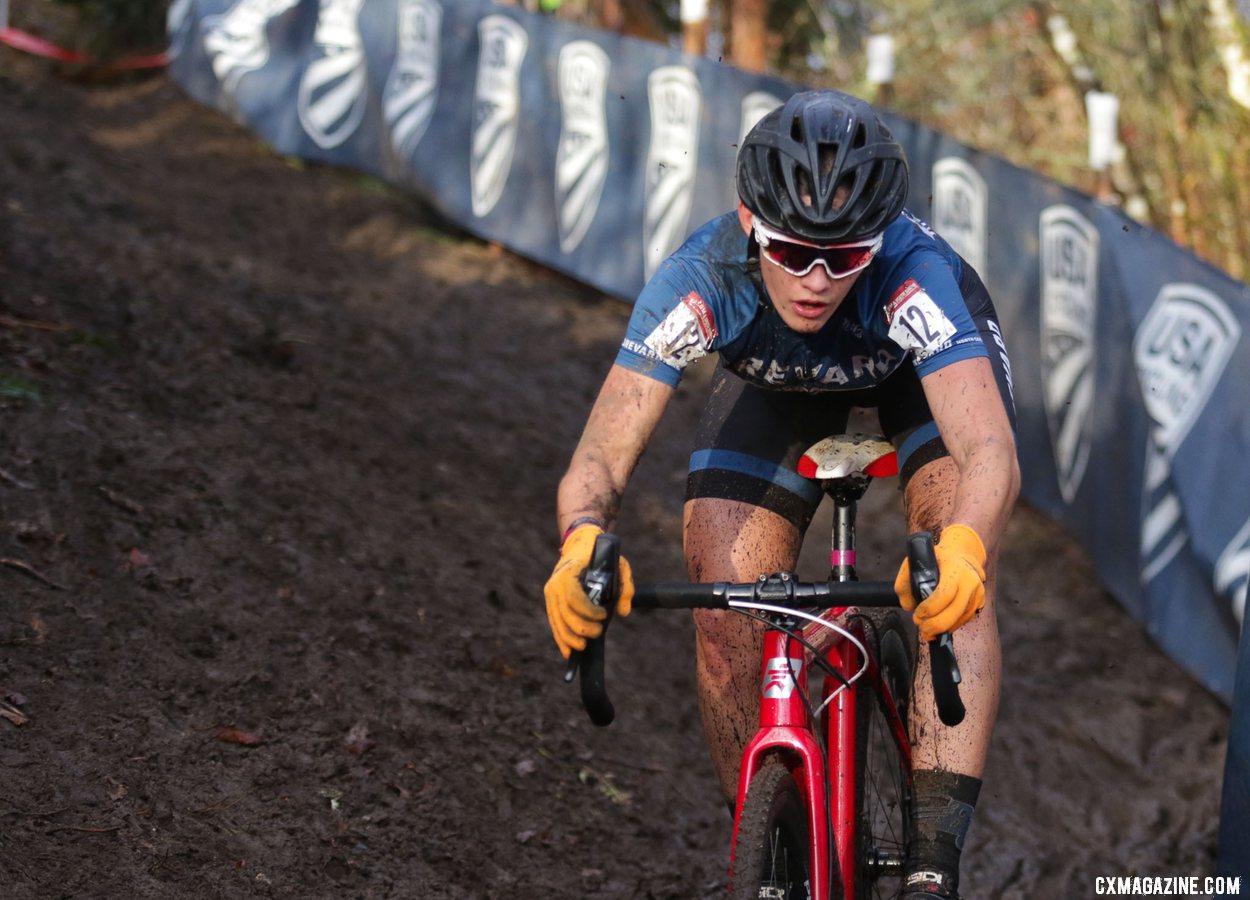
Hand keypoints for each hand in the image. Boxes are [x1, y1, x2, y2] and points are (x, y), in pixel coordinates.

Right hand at [543, 524, 633, 658]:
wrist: (579, 545)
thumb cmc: (600, 556)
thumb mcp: (619, 564)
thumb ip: (626, 585)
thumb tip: (624, 612)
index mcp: (570, 572)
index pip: (574, 597)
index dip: (588, 611)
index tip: (604, 615)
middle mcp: (556, 583)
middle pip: (565, 613)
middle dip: (581, 628)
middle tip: (598, 632)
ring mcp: (550, 593)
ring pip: (557, 621)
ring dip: (569, 638)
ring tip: (583, 647)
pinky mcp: (550, 601)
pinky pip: (554, 623)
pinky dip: (560, 639)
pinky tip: (568, 652)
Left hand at [894, 524, 986, 641]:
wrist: (961, 555)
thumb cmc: (936, 560)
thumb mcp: (916, 562)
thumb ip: (904, 583)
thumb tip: (908, 606)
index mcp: (955, 569)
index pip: (944, 594)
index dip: (930, 608)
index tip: (917, 614)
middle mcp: (970, 582)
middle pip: (954, 613)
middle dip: (934, 625)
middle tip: (921, 627)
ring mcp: (978, 593)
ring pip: (960, 620)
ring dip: (942, 629)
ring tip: (927, 629)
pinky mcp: (980, 602)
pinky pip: (965, 620)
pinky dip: (951, 626)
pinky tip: (939, 626)